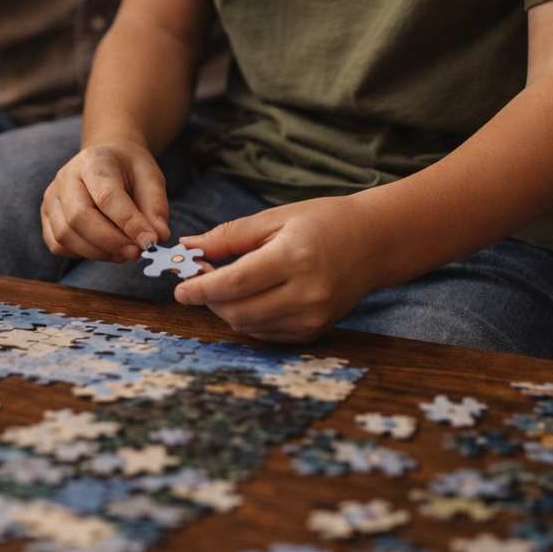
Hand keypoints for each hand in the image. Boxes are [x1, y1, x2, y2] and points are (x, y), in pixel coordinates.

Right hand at [40, 140, 169, 261]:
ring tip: (125, 252)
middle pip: (79, 217)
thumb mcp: (151, 178)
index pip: (107, 196)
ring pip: (66, 235)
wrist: (106, 160)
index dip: (128, 222)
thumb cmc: (129, 169)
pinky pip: (58, 245)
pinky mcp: (47, 217)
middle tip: (137, 253)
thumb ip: (156, 207)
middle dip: (111, 242)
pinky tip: (106, 250)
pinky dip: (83, 254)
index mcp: (93, 160)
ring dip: (99, 252)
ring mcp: (52, 197)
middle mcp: (65, 177)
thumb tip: (158, 237)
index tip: (150, 242)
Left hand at [174, 197, 380, 343]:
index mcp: (293, 258)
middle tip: (198, 281)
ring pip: (248, 326)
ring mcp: (312, 317)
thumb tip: (188, 246)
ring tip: (223, 286)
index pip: (234, 283)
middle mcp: (305, 294)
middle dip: (210, 299)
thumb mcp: (276, 218)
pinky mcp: (314, 331)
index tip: (178, 288)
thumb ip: (229, 236)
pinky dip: (248, 319)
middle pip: (237, 311)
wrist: (373, 242)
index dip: (200, 288)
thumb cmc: (323, 222)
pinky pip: (266, 333)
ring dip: (226, 310)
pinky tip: (248, 298)